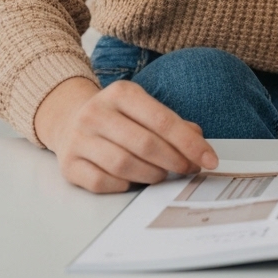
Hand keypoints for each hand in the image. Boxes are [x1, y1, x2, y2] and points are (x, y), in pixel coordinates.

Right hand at [34, 76, 217, 193]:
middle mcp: (97, 113)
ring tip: (163, 174)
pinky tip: (134, 180)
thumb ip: (173, 123)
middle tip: (189, 169)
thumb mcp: (144, 108)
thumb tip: (198, 142)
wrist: (70, 118)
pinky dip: (124, 185)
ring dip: (152, 174)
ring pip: (124, 164)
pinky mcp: (68, 165)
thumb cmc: (118, 116)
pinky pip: (102, 182)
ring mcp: (79, 139)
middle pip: (145, 144)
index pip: (163, 121)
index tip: (209, 159)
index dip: (190, 144)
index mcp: (121, 93)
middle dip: (175, 160)